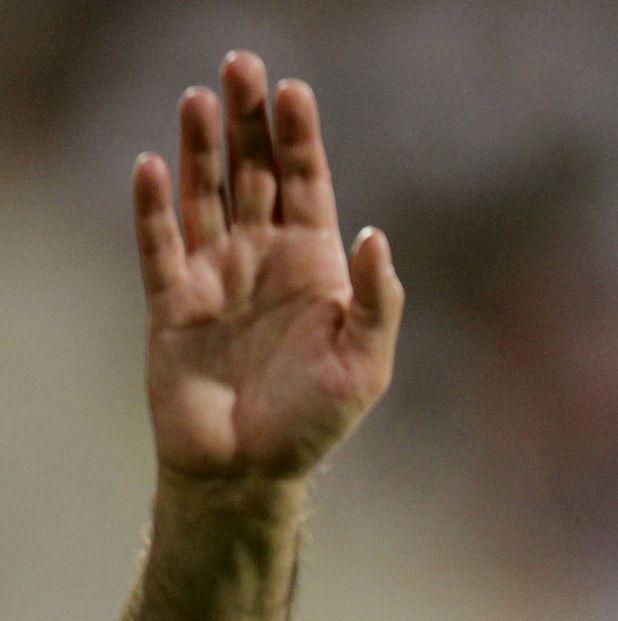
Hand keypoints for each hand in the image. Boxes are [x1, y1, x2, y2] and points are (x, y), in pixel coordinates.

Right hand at [132, 51, 402, 481]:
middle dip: (249, 122)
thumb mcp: (365, 366)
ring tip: (200, 98)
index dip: (299, 140)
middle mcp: (264, 261)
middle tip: (242, 65)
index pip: (306, 187)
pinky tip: (153, 165)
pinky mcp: (172, 302)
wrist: (248, 471)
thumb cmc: (313, 423)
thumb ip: (377, 302)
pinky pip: (159, 244)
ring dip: (202, 148)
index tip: (294, 91)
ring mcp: (216, 277)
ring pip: (206, 195)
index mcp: (316, 269)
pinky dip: (153, 206)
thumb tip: (376, 234)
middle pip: (253, 175)